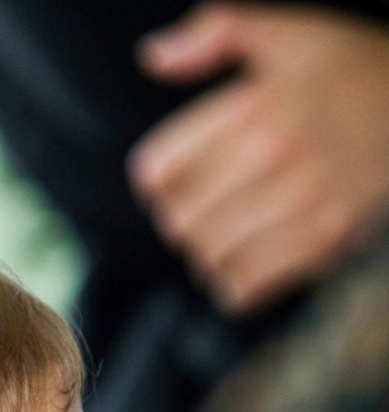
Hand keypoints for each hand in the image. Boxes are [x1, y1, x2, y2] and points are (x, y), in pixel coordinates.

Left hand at [129, 3, 388, 312]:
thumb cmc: (349, 70)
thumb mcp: (285, 33)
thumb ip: (214, 33)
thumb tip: (155, 56)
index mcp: (252, 108)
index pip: (156, 171)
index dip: (155, 178)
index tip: (172, 175)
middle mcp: (274, 156)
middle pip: (178, 220)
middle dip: (179, 216)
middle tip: (200, 207)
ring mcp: (303, 202)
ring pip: (208, 256)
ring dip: (207, 250)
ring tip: (224, 232)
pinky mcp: (327, 240)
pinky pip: (246, 286)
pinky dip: (234, 281)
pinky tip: (246, 259)